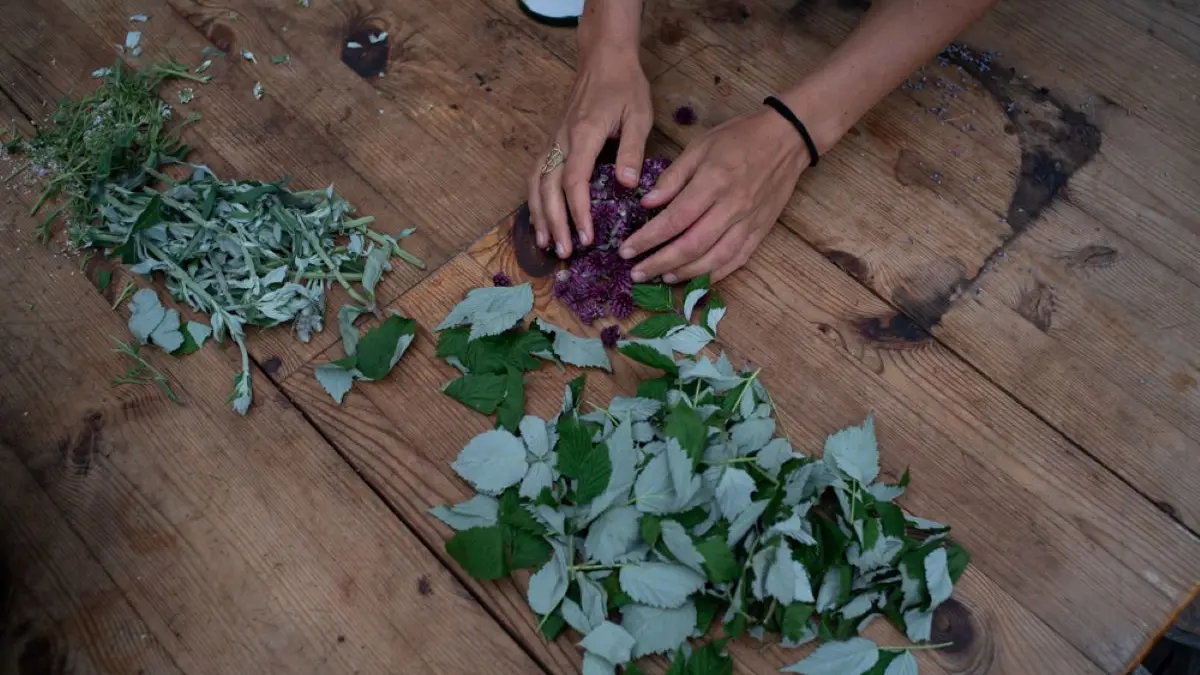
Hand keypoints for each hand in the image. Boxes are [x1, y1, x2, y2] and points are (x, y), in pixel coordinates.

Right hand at [528, 50, 651, 258]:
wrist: (603, 59)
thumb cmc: (624, 86)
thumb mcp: (638, 114)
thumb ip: (632, 149)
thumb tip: (626, 185)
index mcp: (584, 134)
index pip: (574, 180)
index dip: (578, 212)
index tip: (587, 238)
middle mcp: (562, 139)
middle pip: (548, 187)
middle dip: (555, 222)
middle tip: (565, 252)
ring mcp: (554, 140)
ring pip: (536, 183)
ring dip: (539, 215)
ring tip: (547, 244)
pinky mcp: (553, 142)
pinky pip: (537, 175)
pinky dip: (535, 201)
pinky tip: (541, 220)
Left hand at [618, 109, 809, 282]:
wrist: (787, 139)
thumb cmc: (739, 137)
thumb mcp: (700, 146)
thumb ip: (673, 177)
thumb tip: (647, 203)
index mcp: (713, 182)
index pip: (675, 219)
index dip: (648, 238)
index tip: (626, 250)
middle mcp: (732, 207)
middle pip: (691, 245)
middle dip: (660, 263)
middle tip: (637, 272)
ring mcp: (749, 222)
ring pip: (714, 259)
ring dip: (685, 273)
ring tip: (662, 277)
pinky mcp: (761, 231)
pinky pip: (736, 260)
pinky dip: (714, 274)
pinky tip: (694, 278)